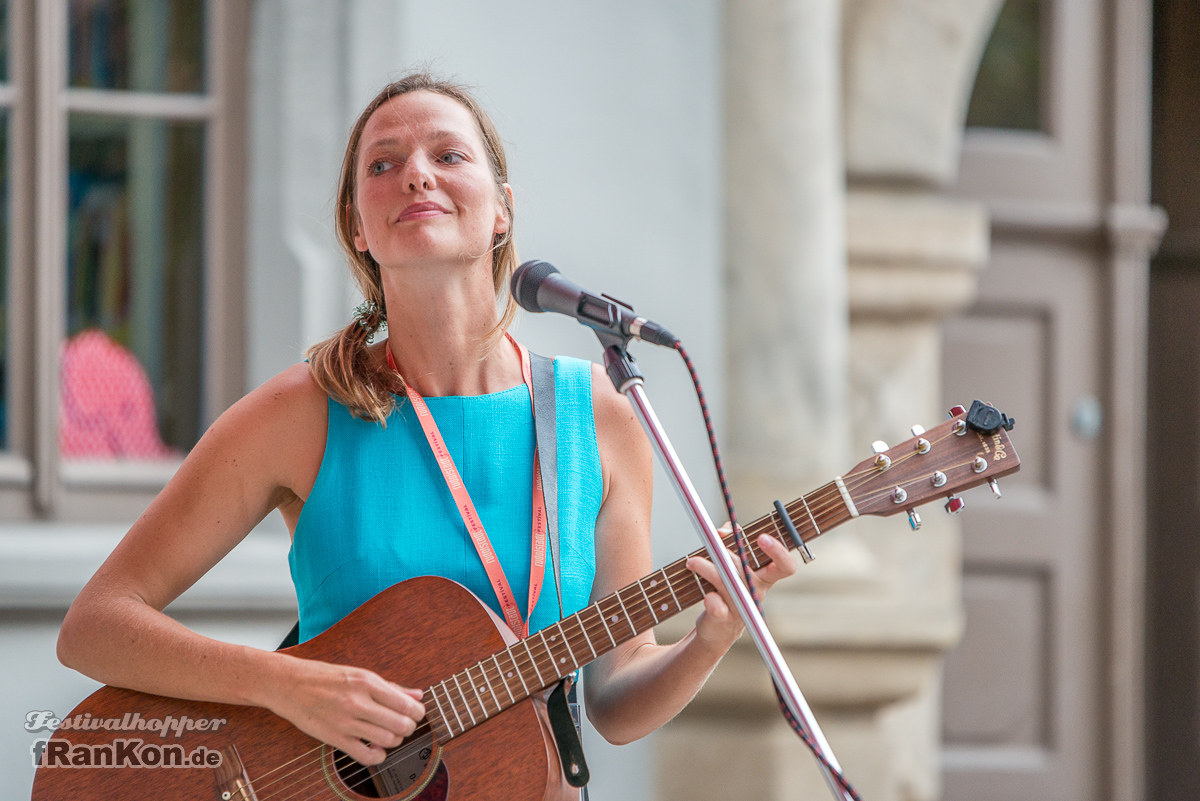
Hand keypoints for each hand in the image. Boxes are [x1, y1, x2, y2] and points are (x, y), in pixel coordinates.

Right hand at [264, 654, 426, 765]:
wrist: (289, 684)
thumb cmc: (325, 677)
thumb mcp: (361, 674)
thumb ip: (391, 687)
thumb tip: (418, 695)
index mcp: (367, 682)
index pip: (406, 704)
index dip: (417, 713)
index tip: (415, 714)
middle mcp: (358, 701)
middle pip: (400, 724)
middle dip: (408, 728)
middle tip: (404, 726)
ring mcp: (346, 721)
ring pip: (387, 740)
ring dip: (394, 741)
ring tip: (389, 735)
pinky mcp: (335, 738)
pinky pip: (365, 756)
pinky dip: (377, 756)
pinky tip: (376, 749)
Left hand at [685, 528, 797, 652]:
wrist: (718, 626)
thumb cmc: (728, 587)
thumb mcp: (734, 562)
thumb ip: (732, 540)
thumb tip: (724, 530)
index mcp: (765, 577)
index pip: (785, 566)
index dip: (778, 552)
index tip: (762, 538)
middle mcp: (756, 592)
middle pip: (746, 568)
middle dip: (728, 554)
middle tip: (712, 542)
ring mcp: (742, 606)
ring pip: (727, 581)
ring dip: (707, 568)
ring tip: (692, 562)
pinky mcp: (724, 617)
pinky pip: (717, 606)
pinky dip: (710, 598)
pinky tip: (706, 594)